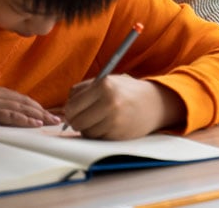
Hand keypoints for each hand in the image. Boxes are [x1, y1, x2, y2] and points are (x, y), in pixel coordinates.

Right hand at [0, 85, 60, 126]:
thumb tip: (4, 114)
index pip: (19, 97)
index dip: (33, 104)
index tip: (45, 111)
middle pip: (24, 101)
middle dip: (41, 109)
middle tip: (55, 117)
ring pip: (21, 107)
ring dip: (38, 115)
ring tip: (51, 121)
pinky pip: (10, 116)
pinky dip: (24, 119)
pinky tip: (35, 123)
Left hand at [61, 75, 184, 139]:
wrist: (154, 103)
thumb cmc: (125, 91)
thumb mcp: (106, 81)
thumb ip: (84, 90)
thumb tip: (64, 109)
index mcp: (104, 85)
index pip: (72, 105)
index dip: (69, 110)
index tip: (72, 110)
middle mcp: (109, 102)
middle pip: (76, 121)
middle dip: (76, 121)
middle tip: (82, 117)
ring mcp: (114, 120)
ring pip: (85, 131)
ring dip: (88, 128)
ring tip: (99, 119)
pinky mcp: (118, 134)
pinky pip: (97, 138)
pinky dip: (98, 134)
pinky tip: (108, 125)